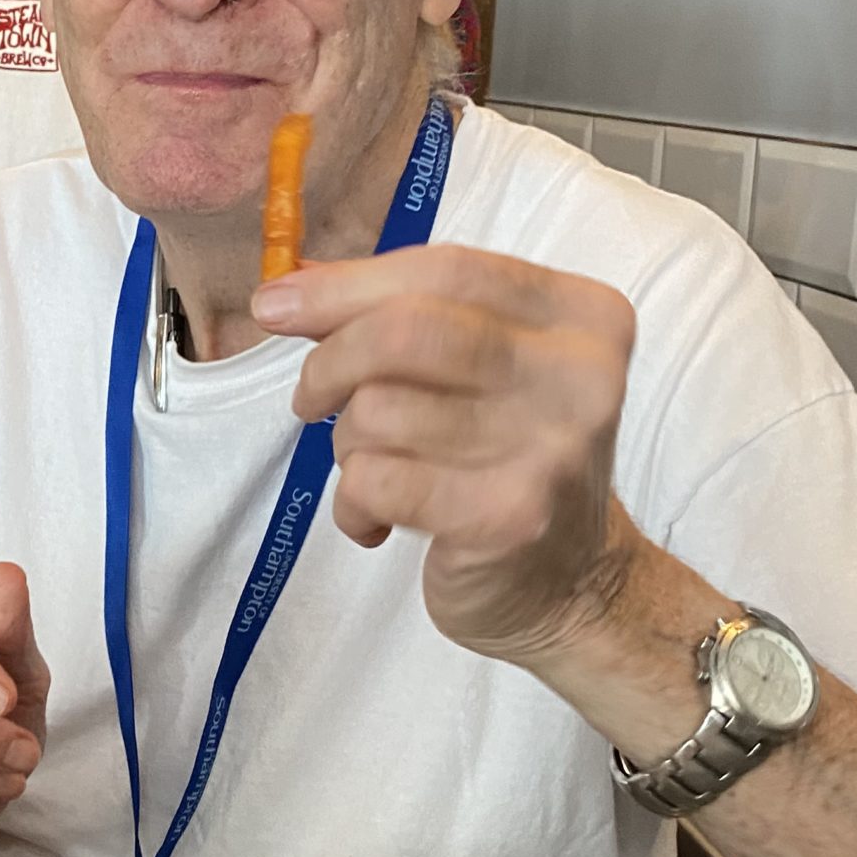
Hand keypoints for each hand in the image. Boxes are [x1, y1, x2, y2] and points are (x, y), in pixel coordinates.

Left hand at [250, 244, 636, 664]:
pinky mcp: (508, 518)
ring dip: (348, 444)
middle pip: (408, 331)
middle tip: (310, 400)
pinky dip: (353, 502)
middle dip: (331, 363)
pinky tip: (378, 518)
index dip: (349, 284)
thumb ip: (401, 314)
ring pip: (380, 410)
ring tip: (377, 472)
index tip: (275, 304)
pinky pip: (375, 480)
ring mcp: (549, 448)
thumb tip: (291, 288)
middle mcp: (579, 374)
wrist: (573, 586)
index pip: (448, 269)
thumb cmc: (506, 462)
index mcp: (581, 317)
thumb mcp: (480, 372)